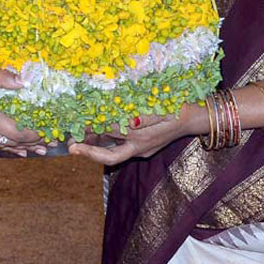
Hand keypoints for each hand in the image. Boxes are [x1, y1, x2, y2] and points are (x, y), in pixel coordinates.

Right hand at [0, 69, 43, 153]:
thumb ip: (1, 78)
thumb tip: (23, 82)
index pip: (18, 132)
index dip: (34, 134)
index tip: (48, 131)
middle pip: (13, 142)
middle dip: (32, 142)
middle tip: (50, 143)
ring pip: (4, 146)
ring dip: (22, 148)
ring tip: (38, 151)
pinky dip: (7, 148)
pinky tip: (16, 152)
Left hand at [68, 105, 200, 165]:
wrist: (193, 118)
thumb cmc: (177, 109)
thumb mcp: (161, 111)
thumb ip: (144, 119)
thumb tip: (128, 123)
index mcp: (142, 138)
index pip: (111, 138)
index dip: (92, 135)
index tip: (76, 133)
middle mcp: (139, 147)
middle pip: (109, 154)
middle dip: (88, 150)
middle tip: (69, 146)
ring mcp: (141, 149)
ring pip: (113, 152)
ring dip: (94, 147)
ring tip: (75, 140)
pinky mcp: (142, 147)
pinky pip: (120, 148)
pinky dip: (106, 142)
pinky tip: (94, 134)